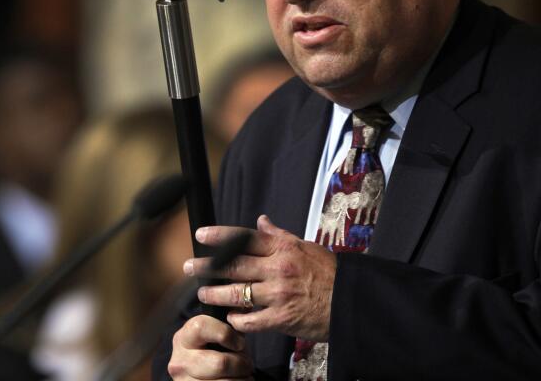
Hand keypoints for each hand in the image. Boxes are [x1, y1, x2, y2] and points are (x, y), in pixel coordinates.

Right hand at [167, 314, 252, 379]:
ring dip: (242, 379)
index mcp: (184, 337)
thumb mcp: (219, 334)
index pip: (201, 326)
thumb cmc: (216, 351)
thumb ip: (230, 321)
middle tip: (247, 363)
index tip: (239, 342)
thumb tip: (247, 303)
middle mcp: (179, 360)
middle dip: (240, 364)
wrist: (201, 378)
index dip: (226, 334)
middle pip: (219, 363)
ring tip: (243, 374)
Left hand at [185, 214, 335, 340]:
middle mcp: (277, 269)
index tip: (201, 234)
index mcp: (282, 248)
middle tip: (189, 267)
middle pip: (233, 265)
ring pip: (237, 293)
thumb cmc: (329, 272)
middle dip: (207, 267)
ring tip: (203, 294)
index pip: (244, 238)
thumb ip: (279, 235)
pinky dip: (237, 319)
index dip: (220, 236)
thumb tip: (261, 220)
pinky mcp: (281, 319)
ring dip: (215, 294)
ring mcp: (278, 295)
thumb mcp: (305, 246)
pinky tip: (230, 317)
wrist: (351, 301)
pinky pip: (251, 320)